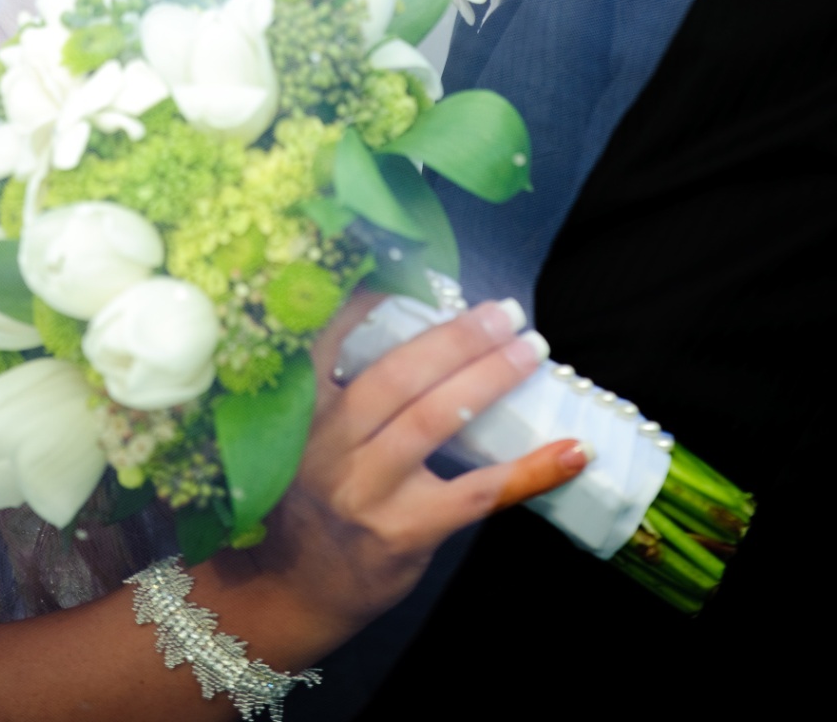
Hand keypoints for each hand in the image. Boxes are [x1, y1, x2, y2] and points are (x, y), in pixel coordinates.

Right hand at [243, 291, 590, 652]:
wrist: (295, 589)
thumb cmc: (312, 499)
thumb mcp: (308, 437)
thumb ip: (344, 391)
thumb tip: (421, 332)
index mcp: (304, 412)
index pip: (332, 341)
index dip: (374, 304)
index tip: (417, 277)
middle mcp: (330, 445)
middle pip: (399, 376)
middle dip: (457, 337)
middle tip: (503, 311)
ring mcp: (368, 490)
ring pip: (435, 420)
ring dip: (490, 378)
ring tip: (531, 349)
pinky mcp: (406, 531)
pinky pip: (478, 492)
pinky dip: (530, 470)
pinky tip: (571, 452)